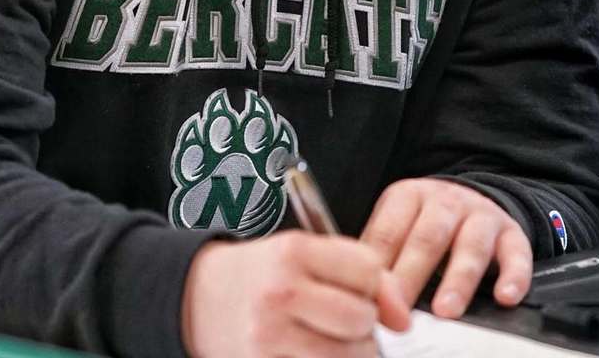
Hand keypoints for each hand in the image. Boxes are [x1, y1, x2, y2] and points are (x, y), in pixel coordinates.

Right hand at [181, 230, 410, 356]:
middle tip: (347, 320)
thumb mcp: (300, 252)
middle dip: (365, 324)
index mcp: (293, 251)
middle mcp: (281, 292)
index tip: (367, 293)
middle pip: (360, 318)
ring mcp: (270, 337)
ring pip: (348, 357)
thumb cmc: (259, 273)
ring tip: (332, 341)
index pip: (367, 270)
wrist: (196, 297)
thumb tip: (402, 316)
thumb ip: (355, 269)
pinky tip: (314, 354)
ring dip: (352, 354)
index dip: (377, 285)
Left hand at [361, 178, 531, 318]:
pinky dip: (513, 276)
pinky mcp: (511, 233)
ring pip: (470, 245)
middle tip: (400, 311)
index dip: (379, 268)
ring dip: (458, 280)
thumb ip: (380, 254)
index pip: (389, 232)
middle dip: (412, 275)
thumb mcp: (397, 224)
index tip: (372, 300)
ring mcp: (480, 215)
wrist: (470, 198)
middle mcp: (445, 201)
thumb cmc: (424, 222)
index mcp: (408, 196)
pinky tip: (505, 297)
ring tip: (446, 311)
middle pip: (427, 238)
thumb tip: (356, 293)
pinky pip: (516, 253)